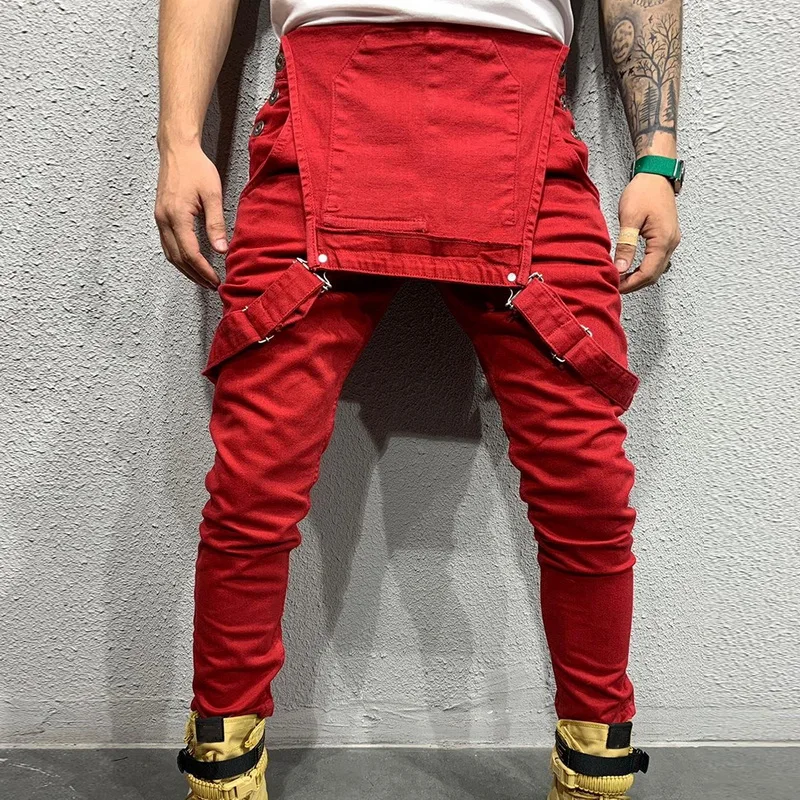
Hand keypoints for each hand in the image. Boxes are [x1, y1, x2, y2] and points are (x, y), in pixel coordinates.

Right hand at [154, 142, 226, 289]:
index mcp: (177, 216)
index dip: (203, 270)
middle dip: (195, 275)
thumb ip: (216, 224)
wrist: (177, 150)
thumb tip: (221, 249)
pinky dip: (179, 258)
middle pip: (178, 258)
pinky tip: (190, 262)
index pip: (190, 253)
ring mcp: (159, 218)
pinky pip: (167, 244)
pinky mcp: (160, 216)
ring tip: (203, 279)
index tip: (216, 280)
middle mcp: (164, 220)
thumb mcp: (212, 194)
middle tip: (211, 285)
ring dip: (186, 270)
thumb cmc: (196, 168)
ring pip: (170, 254)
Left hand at [613, 173, 680, 293]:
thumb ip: (626, 245)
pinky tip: (631, 268)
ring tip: (621, 279)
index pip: (648, 273)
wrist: (656, 174)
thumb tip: (621, 268)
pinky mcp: (667, 236)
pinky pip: (658, 260)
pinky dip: (645, 268)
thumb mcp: (630, 218)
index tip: (615, 287)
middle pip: (654, 274)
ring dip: (640, 277)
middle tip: (615, 286)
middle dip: (634, 284)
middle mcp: (671, 243)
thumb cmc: (644, 191)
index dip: (631, 284)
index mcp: (663, 240)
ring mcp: (671, 240)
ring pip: (657, 269)